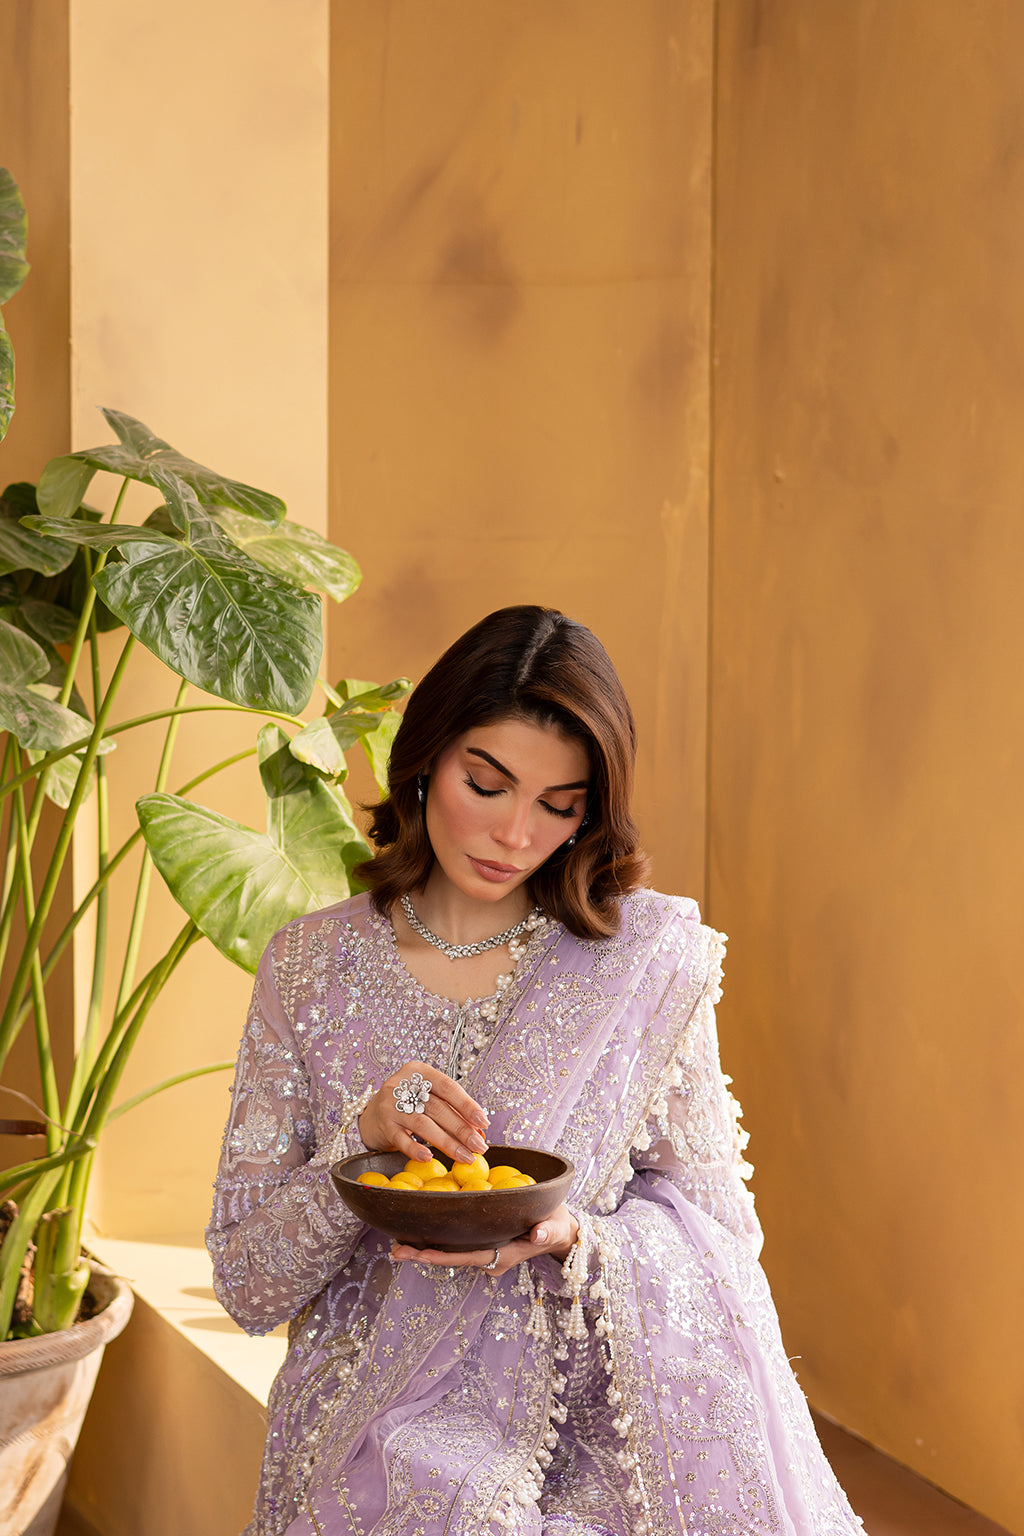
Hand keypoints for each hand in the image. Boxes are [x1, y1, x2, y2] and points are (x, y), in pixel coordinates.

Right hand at [359, 1061, 489, 1165]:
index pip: (448, 1086)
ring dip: (447, 1143)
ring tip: (465, 1156)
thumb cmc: (407, 1106)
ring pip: (423, 1124)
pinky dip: (416, 1149)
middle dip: (462, 1129)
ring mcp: (390, 1105)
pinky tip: (429, 1158)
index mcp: (418, 1072)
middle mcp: (402, 1084)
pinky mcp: (382, 1125)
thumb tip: (479, 1131)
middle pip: (438, 1107)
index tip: (483, 1122)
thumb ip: (451, 1110)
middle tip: (479, 1146)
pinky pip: (401, 1139)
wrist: (370, 1116)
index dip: (467, 1104)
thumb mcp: (427, 1099)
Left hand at [391, 1203, 579, 1277]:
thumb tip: (537, 1235)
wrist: (557, 1230)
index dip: (444, 1256)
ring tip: (395, 1244)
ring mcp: (484, 1251)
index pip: (468, 1257)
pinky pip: (455, 1243)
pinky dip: (435, 1239)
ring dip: (424, 1248)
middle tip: (394, 1249)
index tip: (420, 1253)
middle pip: (451, 1258)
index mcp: (503, 1255)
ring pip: (449, 1252)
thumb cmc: (557, 1226)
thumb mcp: (555, 1228)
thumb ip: (547, 1232)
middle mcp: (489, 1257)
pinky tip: (416, 1230)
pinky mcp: (481, 1241)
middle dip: (423, 1254)